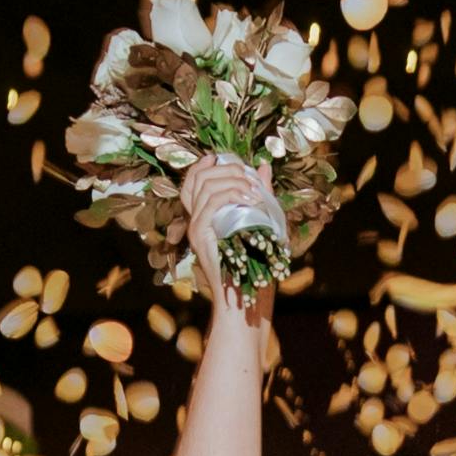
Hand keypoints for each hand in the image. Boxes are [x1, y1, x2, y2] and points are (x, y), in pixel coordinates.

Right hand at [178, 156, 274, 300]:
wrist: (248, 298)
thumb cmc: (257, 265)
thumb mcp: (262, 220)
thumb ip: (260, 193)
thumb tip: (263, 166)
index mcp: (204, 217)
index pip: (193, 182)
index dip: (204, 164)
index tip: (223, 157)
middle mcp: (195, 220)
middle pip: (198, 178)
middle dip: (226, 169)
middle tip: (249, 176)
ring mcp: (195, 228)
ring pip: (205, 187)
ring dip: (233, 181)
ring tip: (254, 191)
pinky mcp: (200, 236)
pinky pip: (210, 203)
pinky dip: (231, 194)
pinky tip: (250, 199)